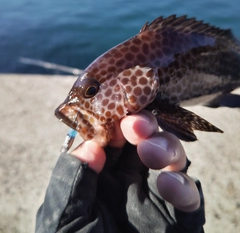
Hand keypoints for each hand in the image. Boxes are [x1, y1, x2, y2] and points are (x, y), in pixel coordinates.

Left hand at [71, 110, 200, 211]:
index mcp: (102, 178)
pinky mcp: (179, 218)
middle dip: (142, 126)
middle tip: (135, 124)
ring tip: (150, 150)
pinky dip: (184, 185)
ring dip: (164, 145)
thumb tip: (91, 146)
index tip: (113, 110)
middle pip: (145, 140)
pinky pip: (191, 195)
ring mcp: (156, 198)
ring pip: (171, 157)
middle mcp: (131, 182)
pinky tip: (167, 183)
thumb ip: (72, 180)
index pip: (113, 140)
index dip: (114, 123)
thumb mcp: (64, 216)